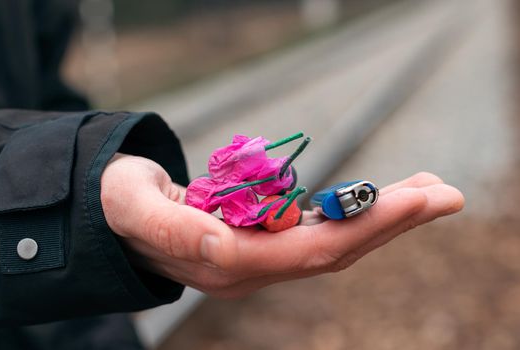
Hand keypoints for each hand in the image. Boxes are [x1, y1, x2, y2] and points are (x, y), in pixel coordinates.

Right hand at [101, 154, 463, 297]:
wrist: (118, 216)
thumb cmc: (124, 205)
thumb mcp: (132, 206)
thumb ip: (173, 229)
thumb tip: (220, 245)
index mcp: (226, 262)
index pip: (309, 252)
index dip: (361, 226)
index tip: (412, 200)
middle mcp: (253, 267)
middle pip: (335, 251)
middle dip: (392, 223)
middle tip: (447, 194)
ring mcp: (261, 257)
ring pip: (333, 242)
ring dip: (382, 217)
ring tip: (428, 190)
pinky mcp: (264, 241)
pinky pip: (318, 231)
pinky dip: (354, 213)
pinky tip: (380, 198)